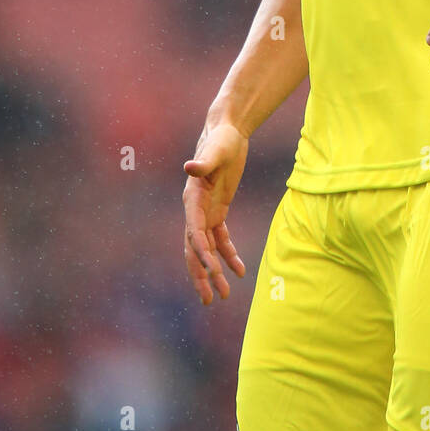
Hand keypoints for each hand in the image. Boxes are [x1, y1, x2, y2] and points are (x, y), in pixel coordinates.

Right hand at [182, 120, 247, 304]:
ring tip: (223, 295)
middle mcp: (195, 209)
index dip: (202, 251)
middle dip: (202, 274)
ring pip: (207, 249)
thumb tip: (189, 166)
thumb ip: (204, 162)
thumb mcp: (217, 151)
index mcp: (192, 198)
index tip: (213, 269)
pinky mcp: (218, 211)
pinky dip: (229, 254)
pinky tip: (240, 270)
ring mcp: (206, 212)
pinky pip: (221, 239)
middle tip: (209, 299)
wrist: (226, 132)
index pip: (194, 231)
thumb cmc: (221, 140)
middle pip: (195, 249)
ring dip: (215, 271)